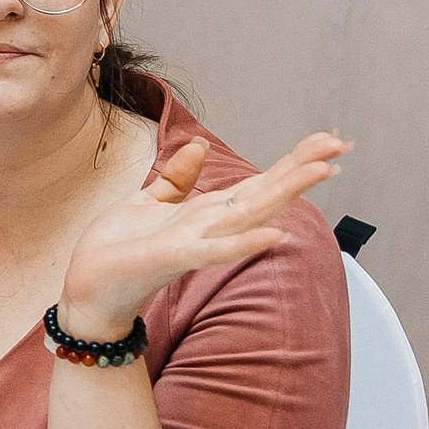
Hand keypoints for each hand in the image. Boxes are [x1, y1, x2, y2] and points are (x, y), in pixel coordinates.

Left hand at [57, 131, 347, 339]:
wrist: (88, 289)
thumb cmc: (119, 250)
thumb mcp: (147, 203)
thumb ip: (177, 179)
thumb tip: (200, 145)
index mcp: (207, 212)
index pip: (259, 182)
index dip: (292, 161)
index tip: (328, 139)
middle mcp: (212, 227)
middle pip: (266, 193)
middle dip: (302, 168)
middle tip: (341, 145)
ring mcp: (197, 243)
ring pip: (251, 215)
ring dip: (285, 194)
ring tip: (322, 171)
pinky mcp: (175, 258)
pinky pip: (216, 250)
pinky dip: (244, 243)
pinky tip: (276, 234)